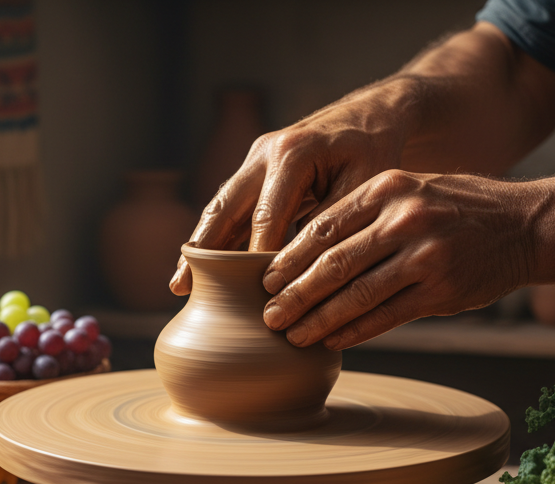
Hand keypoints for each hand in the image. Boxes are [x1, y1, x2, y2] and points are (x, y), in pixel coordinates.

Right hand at [169, 86, 413, 295]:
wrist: (373, 117)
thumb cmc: (375, 154)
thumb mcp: (364, 188)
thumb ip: (330, 226)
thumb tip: (300, 275)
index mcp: (293, 153)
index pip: (265, 216)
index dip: (253, 258)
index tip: (246, 295)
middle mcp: (266, 152)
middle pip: (224, 207)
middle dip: (203, 251)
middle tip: (182, 287)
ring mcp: (256, 159)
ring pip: (220, 207)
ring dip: (199, 246)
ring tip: (180, 284)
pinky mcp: (255, 170)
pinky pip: (230, 207)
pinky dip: (216, 237)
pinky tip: (200, 268)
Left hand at [260, 170, 537, 348]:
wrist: (526, 225)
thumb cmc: (458, 210)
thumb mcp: (411, 191)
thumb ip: (365, 214)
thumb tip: (305, 251)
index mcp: (388, 189)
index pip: (323, 228)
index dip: (289, 259)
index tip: (264, 281)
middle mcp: (404, 219)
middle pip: (333, 264)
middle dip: (294, 294)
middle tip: (269, 315)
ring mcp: (424, 256)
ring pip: (356, 295)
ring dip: (318, 320)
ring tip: (292, 335)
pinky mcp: (441, 290)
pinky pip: (385, 316)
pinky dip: (354, 332)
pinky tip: (332, 342)